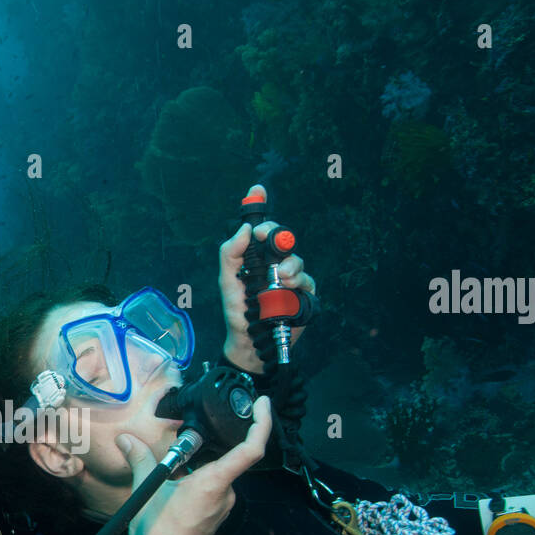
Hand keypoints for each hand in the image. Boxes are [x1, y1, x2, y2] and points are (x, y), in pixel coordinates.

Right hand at [116, 397, 272, 534]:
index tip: (262, 405)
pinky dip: (197, 479)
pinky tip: (175, 482)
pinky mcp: (214, 517)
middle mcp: (225, 494)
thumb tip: (126, 439)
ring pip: (217, 474)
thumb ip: (141, 459)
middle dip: (211, 443)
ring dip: (199, 464)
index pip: (251, 448)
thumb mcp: (147, 490)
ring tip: (173, 461)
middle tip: (190, 433)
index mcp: (215, 483)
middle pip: (229, 457)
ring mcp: (222, 507)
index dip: (261, 423)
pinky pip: (211, 489)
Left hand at [219, 183, 315, 373]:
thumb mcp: (227, 281)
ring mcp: (291, 280)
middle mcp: (275, 265)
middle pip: (283, 239)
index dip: (260, 208)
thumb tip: (245, 228)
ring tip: (279, 277)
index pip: (261, 229)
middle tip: (268, 239)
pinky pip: (308, 281)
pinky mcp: (303, 296)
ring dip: (289, 265)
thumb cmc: (237, 312)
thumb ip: (231, 254)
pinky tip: (289, 287)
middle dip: (278, 235)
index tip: (257, 192)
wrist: (248, 342)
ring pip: (297, 260)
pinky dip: (299, 282)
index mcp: (256, 258)